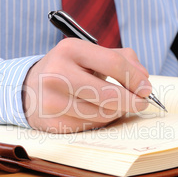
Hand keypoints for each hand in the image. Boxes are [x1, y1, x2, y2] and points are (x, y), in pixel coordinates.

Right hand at [22, 38, 151, 132]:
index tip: (146, 88)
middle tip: (141, 103)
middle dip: (132, 101)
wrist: (30, 87)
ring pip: (102, 114)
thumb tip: (143, 78)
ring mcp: (52, 101)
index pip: (114, 63)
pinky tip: (96, 112)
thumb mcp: (89, 54)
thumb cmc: (68, 69)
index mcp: (70, 49)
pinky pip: (90, 127)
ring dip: (116, 112)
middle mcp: (57, 74)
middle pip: (108, 95)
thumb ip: (121, 58)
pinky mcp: (53, 123)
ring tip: (116, 105)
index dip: (136, 78)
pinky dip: (100, 121)